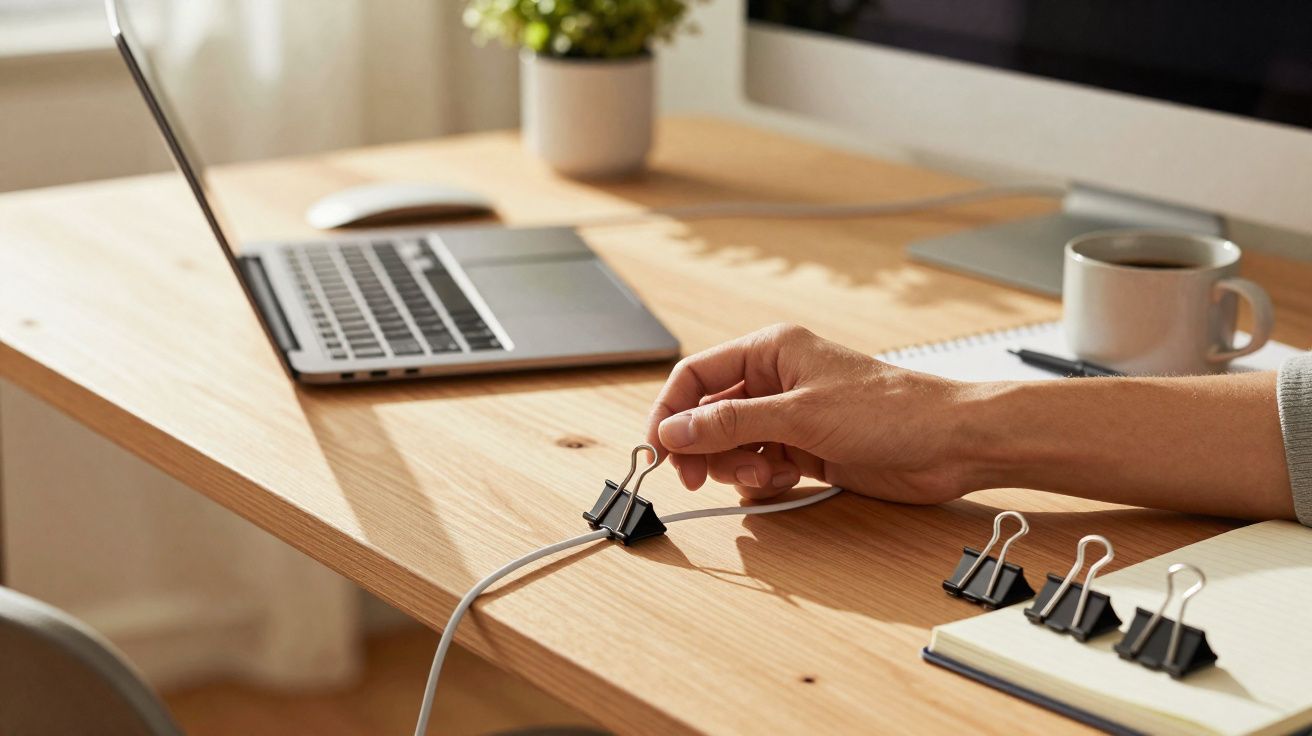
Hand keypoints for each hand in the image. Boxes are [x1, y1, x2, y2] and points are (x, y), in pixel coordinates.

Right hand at [645, 324, 979, 501]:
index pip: (696, 376)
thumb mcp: (799, 416)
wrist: (951, 444)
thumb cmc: (890, 411)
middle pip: (708, 415)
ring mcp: (790, 417)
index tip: (659, 449)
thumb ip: (730, 424)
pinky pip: (758, 466)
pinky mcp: (806, 450)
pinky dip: (760, 481)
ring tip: (763, 477)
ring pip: (731, 445)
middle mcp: (775, 381)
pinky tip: (785, 483)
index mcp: (771, 351)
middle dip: (702, 447)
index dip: (671, 411)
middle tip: (699, 478)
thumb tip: (674, 430)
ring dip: (735, 467)